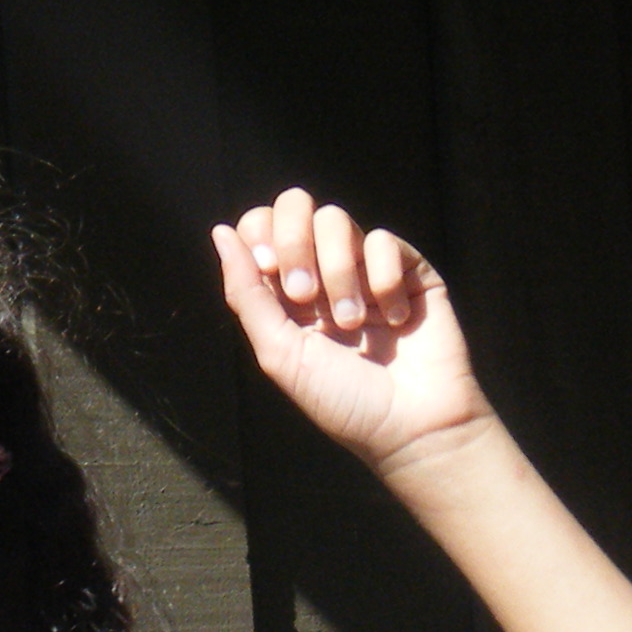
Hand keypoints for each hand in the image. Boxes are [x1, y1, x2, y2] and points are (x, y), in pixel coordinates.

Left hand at [211, 188, 495, 475]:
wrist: (411, 425)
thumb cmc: (341, 401)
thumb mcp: (278, 352)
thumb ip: (246, 292)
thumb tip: (220, 232)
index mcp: (284, 293)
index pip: (261, 227)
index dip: (261, 235)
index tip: (270, 272)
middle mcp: (323, 273)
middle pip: (296, 206)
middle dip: (293, 242)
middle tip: (304, 294)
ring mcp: (366, 268)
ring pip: (337, 220)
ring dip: (337, 272)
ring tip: (352, 322)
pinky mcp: (409, 269)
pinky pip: (385, 240)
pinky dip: (383, 277)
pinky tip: (395, 319)